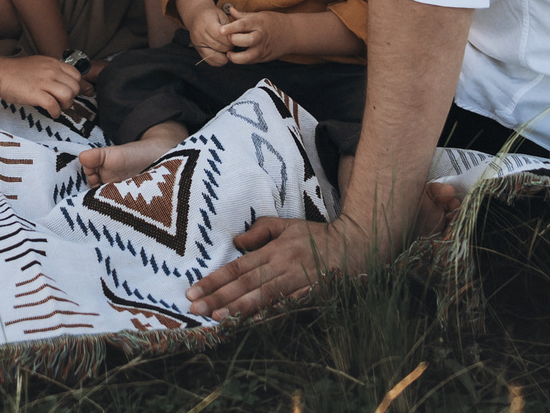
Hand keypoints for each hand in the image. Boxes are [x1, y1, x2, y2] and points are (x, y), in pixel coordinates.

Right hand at [0, 55, 86, 114]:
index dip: (74, 87)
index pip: (76, 75)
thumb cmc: (18, 72)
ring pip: (68, 95)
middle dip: (71, 98)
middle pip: (74, 87)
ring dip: (65, 105)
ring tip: (58, 107)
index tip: (68, 92)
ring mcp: (44, 82)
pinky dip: (55, 112)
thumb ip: (54, 71)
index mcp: (53, 63)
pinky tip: (51, 113)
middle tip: (62, 102)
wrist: (1, 74)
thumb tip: (66, 83)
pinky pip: (54, 105)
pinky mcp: (36, 93)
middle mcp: (51, 71)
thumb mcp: (40, 64)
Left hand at [184, 185, 458, 317]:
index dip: (214, 280)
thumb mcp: (288, 224)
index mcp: (274, 249)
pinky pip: (286, 308)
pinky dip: (267, 317)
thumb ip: (261, 230)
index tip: (192, 291)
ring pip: (263, 297)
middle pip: (245, 284)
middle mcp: (282, 265)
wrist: (357, 244)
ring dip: (238, 308)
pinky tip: (251, 324)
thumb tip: (236, 241)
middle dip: (218, 297)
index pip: (237, 267)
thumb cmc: (318, 236)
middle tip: (194, 308)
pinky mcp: (312, 295)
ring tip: (216, 318)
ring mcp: (298, 282)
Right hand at [185, 1, 236, 65]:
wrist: (196, 15)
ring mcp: (197, 43)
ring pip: (214, 55)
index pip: (220, 36)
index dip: (230, 39)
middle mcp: (199, 33)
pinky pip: (209, 60)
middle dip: (229, 47)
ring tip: (229, 49)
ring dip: (224, 55)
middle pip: (218, 46)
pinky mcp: (197, 49)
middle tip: (234, 44)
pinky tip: (223, 55)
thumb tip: (239, 40)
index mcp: (206, 22)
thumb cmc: (212, 15)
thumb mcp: (222, 15)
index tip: (236, 38)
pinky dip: (218, 61)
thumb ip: (229, 28)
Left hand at [222, 10, 293, 63]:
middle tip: (227, 39)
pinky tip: (236, 56)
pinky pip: (249, 62)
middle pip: (243, 41)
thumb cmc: (273, 22)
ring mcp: (262, 49)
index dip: (230, 28)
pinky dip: (241, 60)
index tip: (220, 30)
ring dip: (235, 56)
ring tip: (229, 52)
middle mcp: (260, 37)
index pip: (242, 26)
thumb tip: (229, 10)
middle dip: (232, 40)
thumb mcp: (259, 15)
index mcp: (258, 23)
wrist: (291, 34)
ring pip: (246, 57)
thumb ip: (243, 15)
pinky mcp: (263, 58)